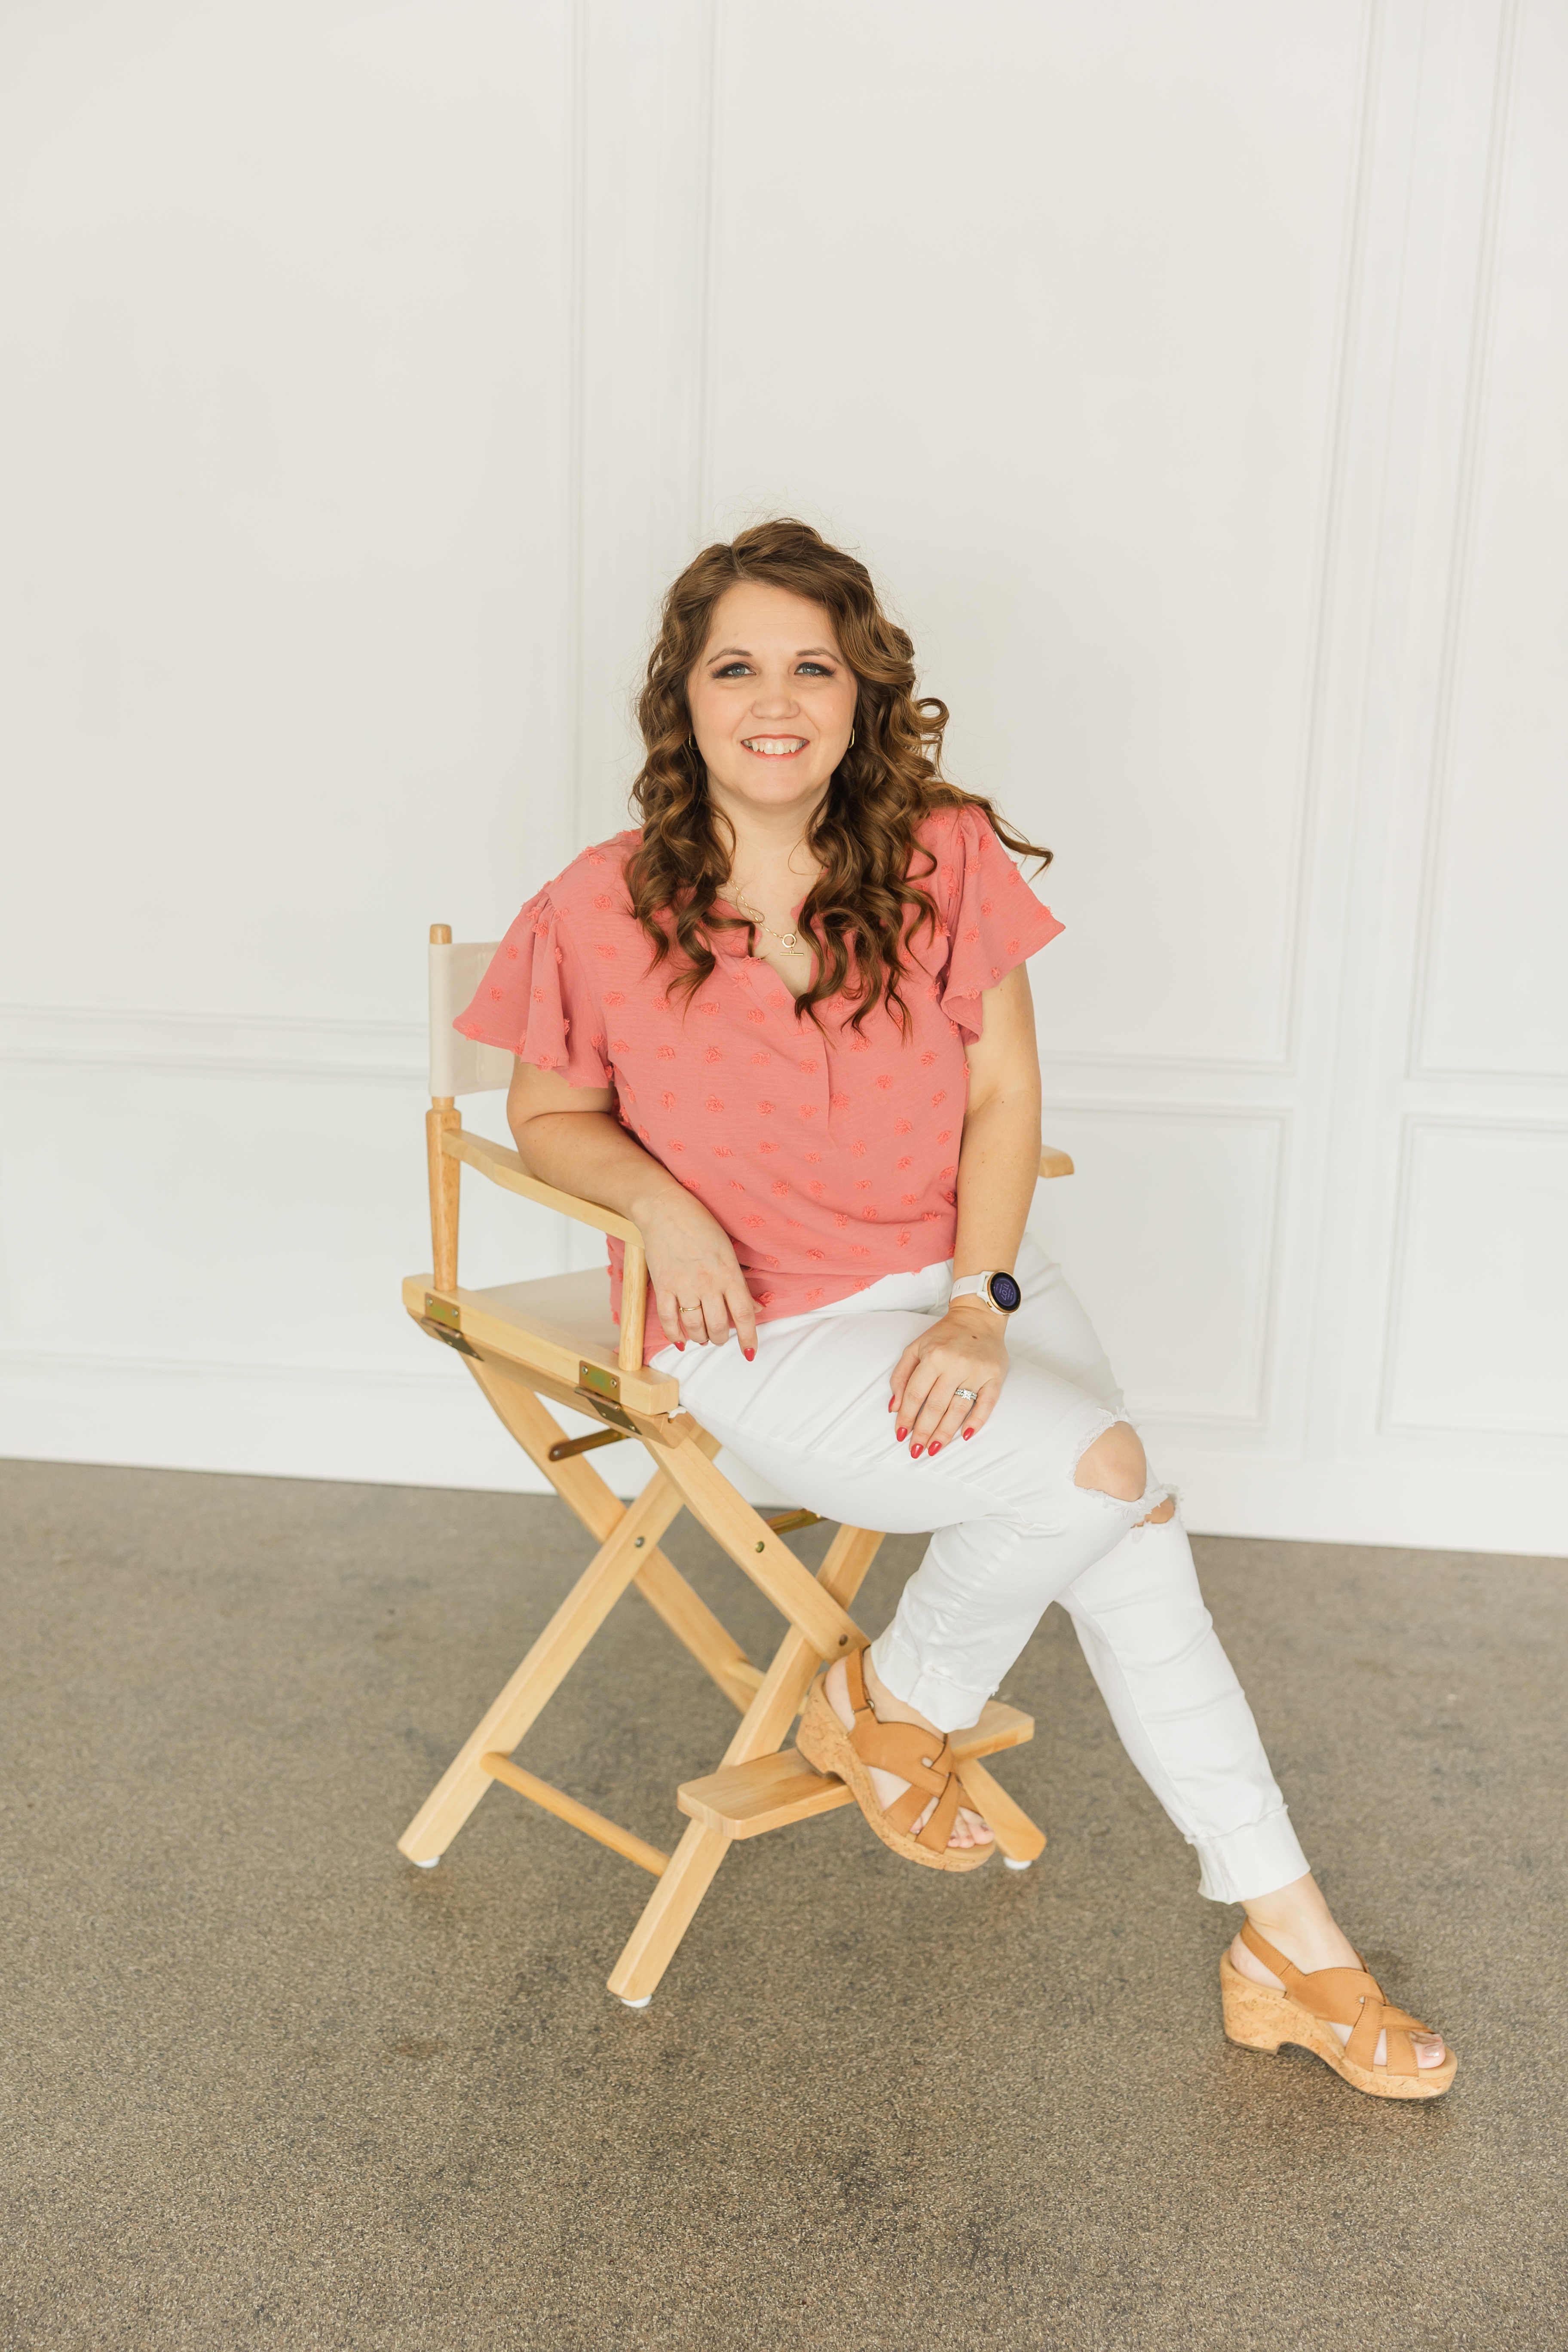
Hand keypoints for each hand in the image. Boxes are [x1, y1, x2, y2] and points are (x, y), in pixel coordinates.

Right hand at [637, 1189, 758, 1353]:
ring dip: (700, 1338)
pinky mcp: (662, 1285)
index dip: (748, 1338)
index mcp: (729, 1273)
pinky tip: (680, 1340)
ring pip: (695, 1327)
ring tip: (702, 1337)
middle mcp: (708, 1283)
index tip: (749, 1353)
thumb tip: (755, 1309)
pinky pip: (668, 1319)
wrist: (664, 1208)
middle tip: (720, 1337)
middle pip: (719, 1326)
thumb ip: (739, 1282)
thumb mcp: (728, 1250)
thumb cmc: (700, 1223)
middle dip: (721, 1338)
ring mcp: (683, 1286)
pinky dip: (674, 1335)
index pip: (744, 1314)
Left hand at [887, 1302, 1008, 1456]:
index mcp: (933, 1356)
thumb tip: (893, 1407)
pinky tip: (966, 1435)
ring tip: (934, 1448)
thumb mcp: (915, 1348)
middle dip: (923, 1431)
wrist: (978, 1317)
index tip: (900, 1434)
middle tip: (916, 1450)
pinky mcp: (995, 1376)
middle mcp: (955, 1365)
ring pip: (958, 1408)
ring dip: (945, 1432)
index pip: (915, 1394)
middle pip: (935, 1406)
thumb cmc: (944, 1336)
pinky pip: (987, 1403)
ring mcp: (977, 1372)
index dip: (906, 1417)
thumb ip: (901, 1376)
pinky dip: (977, 1421)